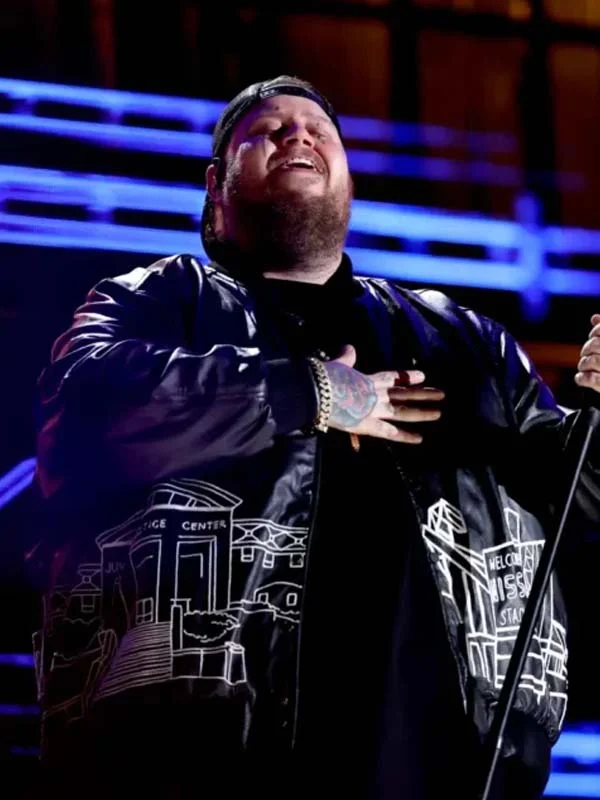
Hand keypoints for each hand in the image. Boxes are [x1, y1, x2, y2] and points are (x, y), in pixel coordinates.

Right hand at [323, 344, 443, 443]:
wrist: (317, 391)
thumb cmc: (324, 377)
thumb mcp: (337, 364)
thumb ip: (345, 358)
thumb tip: (349, 348)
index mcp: (366, 380)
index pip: (391, 378)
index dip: (406, 377)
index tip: (423, 376)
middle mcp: (374, 394)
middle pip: (403, 393)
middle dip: (422, 394)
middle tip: (441, 394)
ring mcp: (373, 409)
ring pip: (402, 411)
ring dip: (421, 412)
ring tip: (438, 412)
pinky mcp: (368, 425)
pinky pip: (389, 433)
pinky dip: (404, 436)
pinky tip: (420, 439)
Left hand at [575, 314, 599, 392]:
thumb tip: (594, 318)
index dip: (596, 331)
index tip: (593, 335)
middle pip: (595, 344)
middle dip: (587, 348)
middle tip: (586, 353)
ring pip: (593, 361)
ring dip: (584, 363)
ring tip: (583, 366)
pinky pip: (592, 379)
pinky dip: (582, 378)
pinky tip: (580, 378)